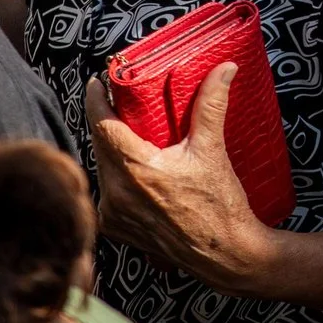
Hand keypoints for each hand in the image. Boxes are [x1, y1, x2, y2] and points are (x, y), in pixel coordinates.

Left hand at [84, 65, 275, 292]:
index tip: (98, 83)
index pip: (102, 125)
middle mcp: (118, 193)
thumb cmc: (220, 206)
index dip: (97, 100)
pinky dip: (118, 178)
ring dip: (112, 151)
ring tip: (132, 137)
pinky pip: (108, 193)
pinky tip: (136, 173)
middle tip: (122, 104)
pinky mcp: (117, 229)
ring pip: (103, 169)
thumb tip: (223, 69)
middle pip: (100, 145)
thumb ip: (212, 105)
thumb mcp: (213, 150)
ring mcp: (114, 214)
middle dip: (108, 122)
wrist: (224, 254)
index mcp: (137, 169)